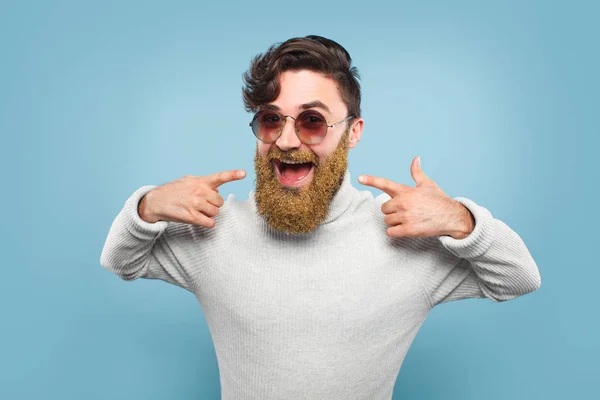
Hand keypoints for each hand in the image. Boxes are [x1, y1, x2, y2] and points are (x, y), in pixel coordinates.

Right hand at [138, 170, 245, 226]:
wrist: (156, 201)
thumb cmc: (174, 191)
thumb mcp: (188, 181)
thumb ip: (204, 183)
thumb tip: (217, 191)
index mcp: (201, 181)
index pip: (220, 177)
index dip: (233, 175)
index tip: (243, 173)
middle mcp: (200, 191)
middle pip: (220, 202)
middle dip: (213, 204)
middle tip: (202, 203)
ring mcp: (196, 204)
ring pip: (215, 213)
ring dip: (209, 214)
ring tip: (197, 210)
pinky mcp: (191, 216)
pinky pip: (209, 223)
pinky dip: (207, 223)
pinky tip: (199, 218)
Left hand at [358, 157, 473, 238]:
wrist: (452, 217)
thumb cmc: (439, 200)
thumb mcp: (428, 184)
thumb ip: (417, 173)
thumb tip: (415, 159)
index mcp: (406, 191)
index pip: (385, 183)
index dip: (371, 180)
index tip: (360, 177)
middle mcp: (403, 202)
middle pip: (384, 208)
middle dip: (391, 211)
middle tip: (405, 211)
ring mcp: (405, 216)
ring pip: (387, 220)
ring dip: (395, 222)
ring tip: (409, 219)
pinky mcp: (408, 229)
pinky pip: (391, 232)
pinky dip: (396, 232)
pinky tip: (406, 229)